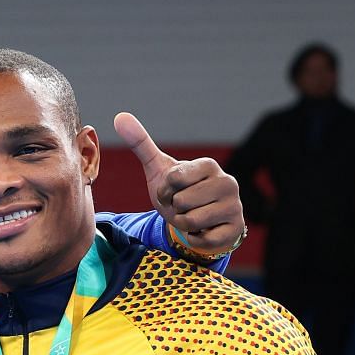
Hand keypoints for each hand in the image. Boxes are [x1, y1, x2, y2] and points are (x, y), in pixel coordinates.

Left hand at [116, 112, 244, 257]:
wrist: (198, 220)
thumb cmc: (178, 191)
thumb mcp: (158, 169)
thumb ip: (141, 143)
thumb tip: (119, 116)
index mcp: (209, 165)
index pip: (172, 179)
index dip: (164, 190)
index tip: (172, 190)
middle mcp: (228, 182)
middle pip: (181, 201)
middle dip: (174, 208)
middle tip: (182, 206)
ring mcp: (235, 206)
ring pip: (190, 221)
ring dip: (182, 223)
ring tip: (191, 216)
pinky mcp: (235, 229)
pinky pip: (201, 238)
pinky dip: (193, 237)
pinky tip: (201, 230)